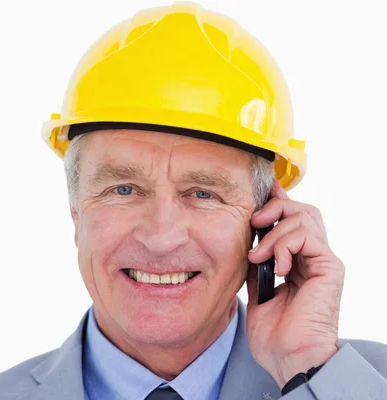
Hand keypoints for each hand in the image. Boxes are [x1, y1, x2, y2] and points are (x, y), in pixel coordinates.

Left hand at [245, 179, 343, 387]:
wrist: (288, 358)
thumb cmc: (274, 332)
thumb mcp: (256, 288)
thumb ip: (257, 263)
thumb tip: (247, 242)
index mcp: (298, 261)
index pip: (292, 219)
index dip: (277, 201)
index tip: (259, 191)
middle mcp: (313, 258)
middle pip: (302, 210)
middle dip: (275, 207)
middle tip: (254, 222)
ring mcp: (323, 262)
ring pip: (305, 218)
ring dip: (275, 232)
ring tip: (258, 255)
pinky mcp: (330, 269)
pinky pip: (308, 238)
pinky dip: (285, 245)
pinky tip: (276, 266)